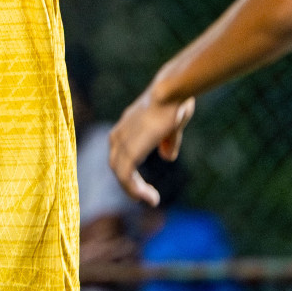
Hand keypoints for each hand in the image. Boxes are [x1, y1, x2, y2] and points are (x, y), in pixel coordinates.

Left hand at [108, 86, 195, 205]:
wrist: (171, 91)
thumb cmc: (175, 102)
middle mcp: (119, 134)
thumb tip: (167, 157)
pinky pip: (125, 176)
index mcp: (126, 127)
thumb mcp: (172, 126)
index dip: (130, 171)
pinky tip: (149, 197)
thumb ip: (168, 142)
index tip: (145, 184)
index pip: (120, 154)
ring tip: (151, 199)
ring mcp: (122, 142)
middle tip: (147, 196)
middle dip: (131, 183)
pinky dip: (134, 189)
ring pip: (120, 173)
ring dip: (134, 190)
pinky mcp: (129, 150)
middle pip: (117, 165)